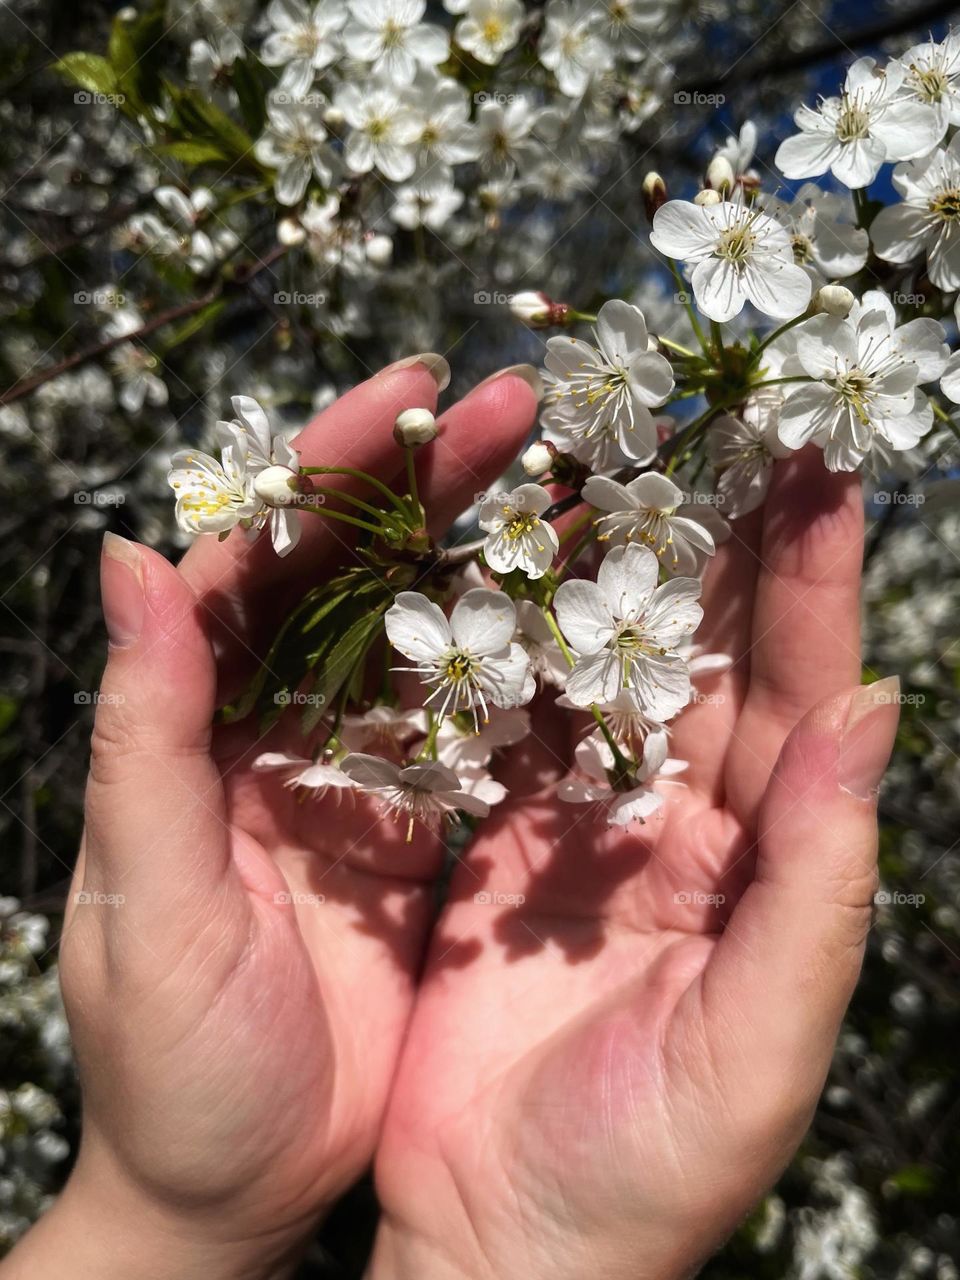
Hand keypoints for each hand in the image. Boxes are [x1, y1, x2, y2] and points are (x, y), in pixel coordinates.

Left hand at [0, 358, 539, 1279]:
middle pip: (353, 573)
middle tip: (523, 409)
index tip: (407, 397)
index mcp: (200, 728)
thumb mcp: (150, 897)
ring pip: (427, 632)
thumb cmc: (168, 1060)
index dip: (327, 475)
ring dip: (494, 555)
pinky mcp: (417, 828)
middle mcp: (275, 727)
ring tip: (583, 487)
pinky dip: (528, 665)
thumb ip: (145, 734)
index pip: (257, 563)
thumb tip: (131, 558)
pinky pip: (478, 725)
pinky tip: (593, 615)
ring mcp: (355, 772)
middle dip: (430, 485)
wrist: (230, 1186)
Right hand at [369, 448, 898, 1279]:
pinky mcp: (487, 836)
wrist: (503, 1242)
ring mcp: (575, 820)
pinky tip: (493, 562)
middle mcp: (676, 821)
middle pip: (705, 653)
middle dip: (718, 536)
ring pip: (600, 666)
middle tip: (717, 415)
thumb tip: (875, 712)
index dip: (813, 582)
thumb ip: (822, 883)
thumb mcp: (759, 1044)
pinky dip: (502, 639)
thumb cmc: (648, 1173)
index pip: (799, 695)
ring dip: (602, 565)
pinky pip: (501, 718)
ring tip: (599, 456)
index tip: (821, 466)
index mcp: (758, 861)